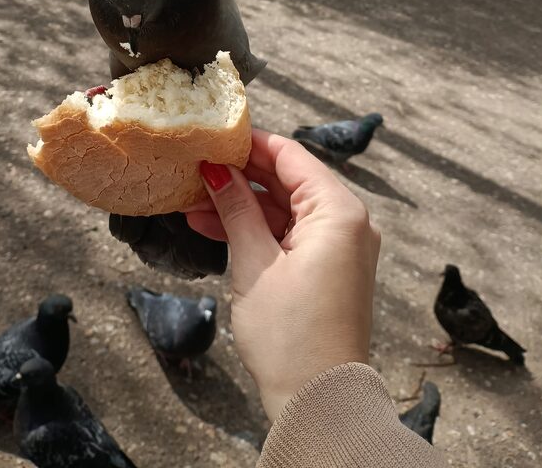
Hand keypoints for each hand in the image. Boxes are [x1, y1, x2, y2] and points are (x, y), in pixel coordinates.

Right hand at [187, 129, 380, 421]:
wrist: (320, 402)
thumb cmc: (292, 335)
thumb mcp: (255, 263)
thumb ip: (237, 208)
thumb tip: (217, 169)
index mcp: (340, 211)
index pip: (291, 155)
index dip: (249, 144)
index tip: (214, 138)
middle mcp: (347, 222)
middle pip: (288, 180)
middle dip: (240, 177)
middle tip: (197, 171)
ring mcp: (339, 246)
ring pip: (284, 208)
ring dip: (242, 206)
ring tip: (193, 204)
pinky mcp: (327, 267)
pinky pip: (289, 234)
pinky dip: (256, 230)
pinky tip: (214, 227)